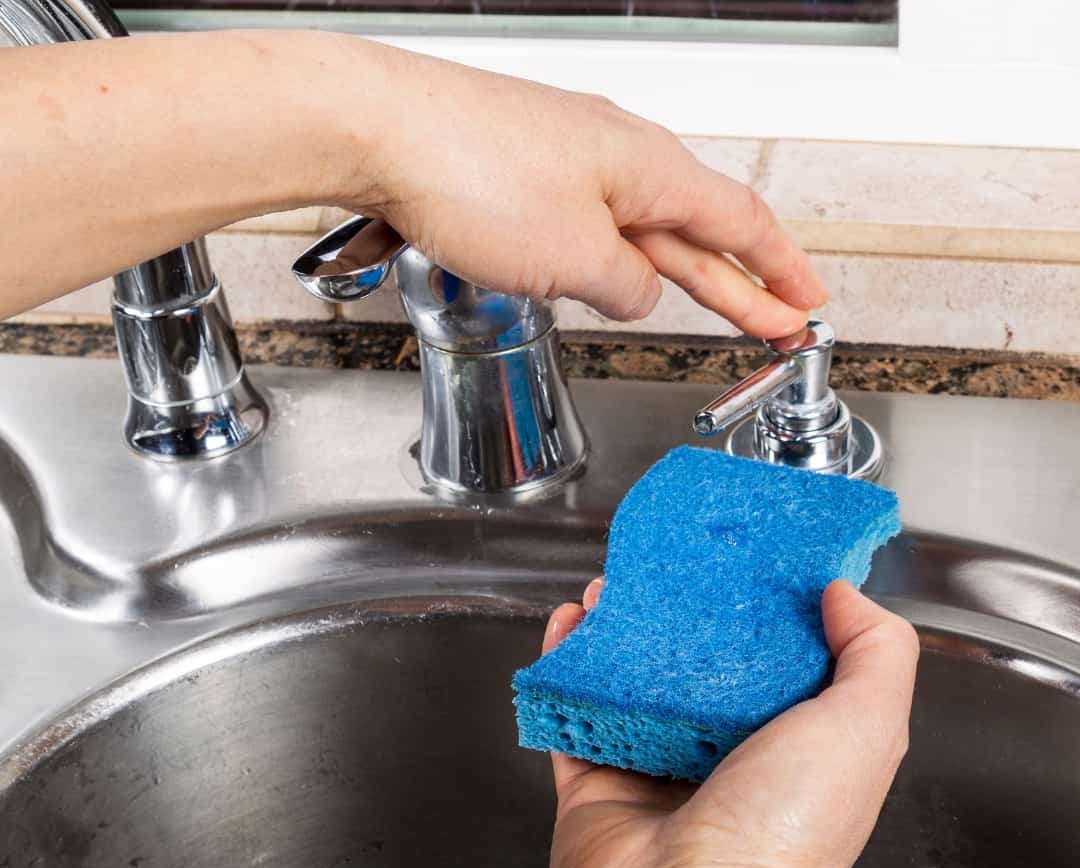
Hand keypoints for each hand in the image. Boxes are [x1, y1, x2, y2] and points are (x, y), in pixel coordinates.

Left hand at [329, 38, 825, 334]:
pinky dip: (616, 262)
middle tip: (774, 322)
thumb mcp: (573, 258)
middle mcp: (617, 158)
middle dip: (741, 284)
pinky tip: (615, 281)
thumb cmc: (470, 172)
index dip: (778, 271)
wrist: (378, 130)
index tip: (805, 301)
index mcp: (648, 169)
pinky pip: (590, 227)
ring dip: (681, 275)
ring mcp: (571, 165)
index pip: (739, 223)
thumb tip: (638, 293)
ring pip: (643, 231)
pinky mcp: (527, 176)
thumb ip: (624, 286)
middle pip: (697, 231)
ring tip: (717, 308)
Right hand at [461, 578, 916, 867]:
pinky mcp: (597, 785)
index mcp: (797, 752)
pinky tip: (567, 625)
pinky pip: (576, 715)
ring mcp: (657, 776)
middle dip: (682, 617)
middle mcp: (729, 764)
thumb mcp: (867, 726)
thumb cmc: (784, 826)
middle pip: (701, 672)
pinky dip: (566, 667)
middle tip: (666, 573)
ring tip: (609, 589)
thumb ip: (877, 651)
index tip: (749, 561)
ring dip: (619, 634)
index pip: (786, 668)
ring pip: (633, 687)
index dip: (769, 612)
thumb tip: (844, 593)